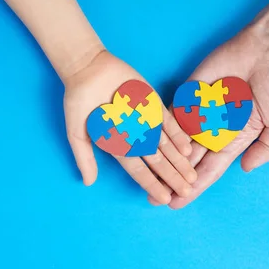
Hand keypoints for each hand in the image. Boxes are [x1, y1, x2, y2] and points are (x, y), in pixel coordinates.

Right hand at [63, 50, 196, 204]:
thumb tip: (89, 183)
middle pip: (157, 161)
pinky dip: (178, 134)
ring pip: (166, 144)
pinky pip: (168, 121)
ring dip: (179, 160)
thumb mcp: (76, 132)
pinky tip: (188, 148)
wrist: (87, 69)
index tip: (164, 199)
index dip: (151, 184)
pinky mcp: (153, 103)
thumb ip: (84, 157)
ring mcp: (145, 120)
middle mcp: (134, 136)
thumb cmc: (79, 102)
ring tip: (192, 176)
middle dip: (172, 177)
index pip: (138, 170)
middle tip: (187, 191)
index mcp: (118, 145)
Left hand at [151, 29, 268, 208]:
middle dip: (170, 179)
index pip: (209, 170)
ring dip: (160, 160)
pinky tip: (145, 145)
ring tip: (144, 177)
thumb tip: (245, 169)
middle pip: (186, 161)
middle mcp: (212, 130)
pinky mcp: (189, 93)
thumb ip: (267, 149)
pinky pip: (171, 114)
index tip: (176, 203)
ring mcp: (199, 112)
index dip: (193, 187)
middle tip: (151, 197)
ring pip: (174, 142)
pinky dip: (158, 129)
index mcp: (233, 140)